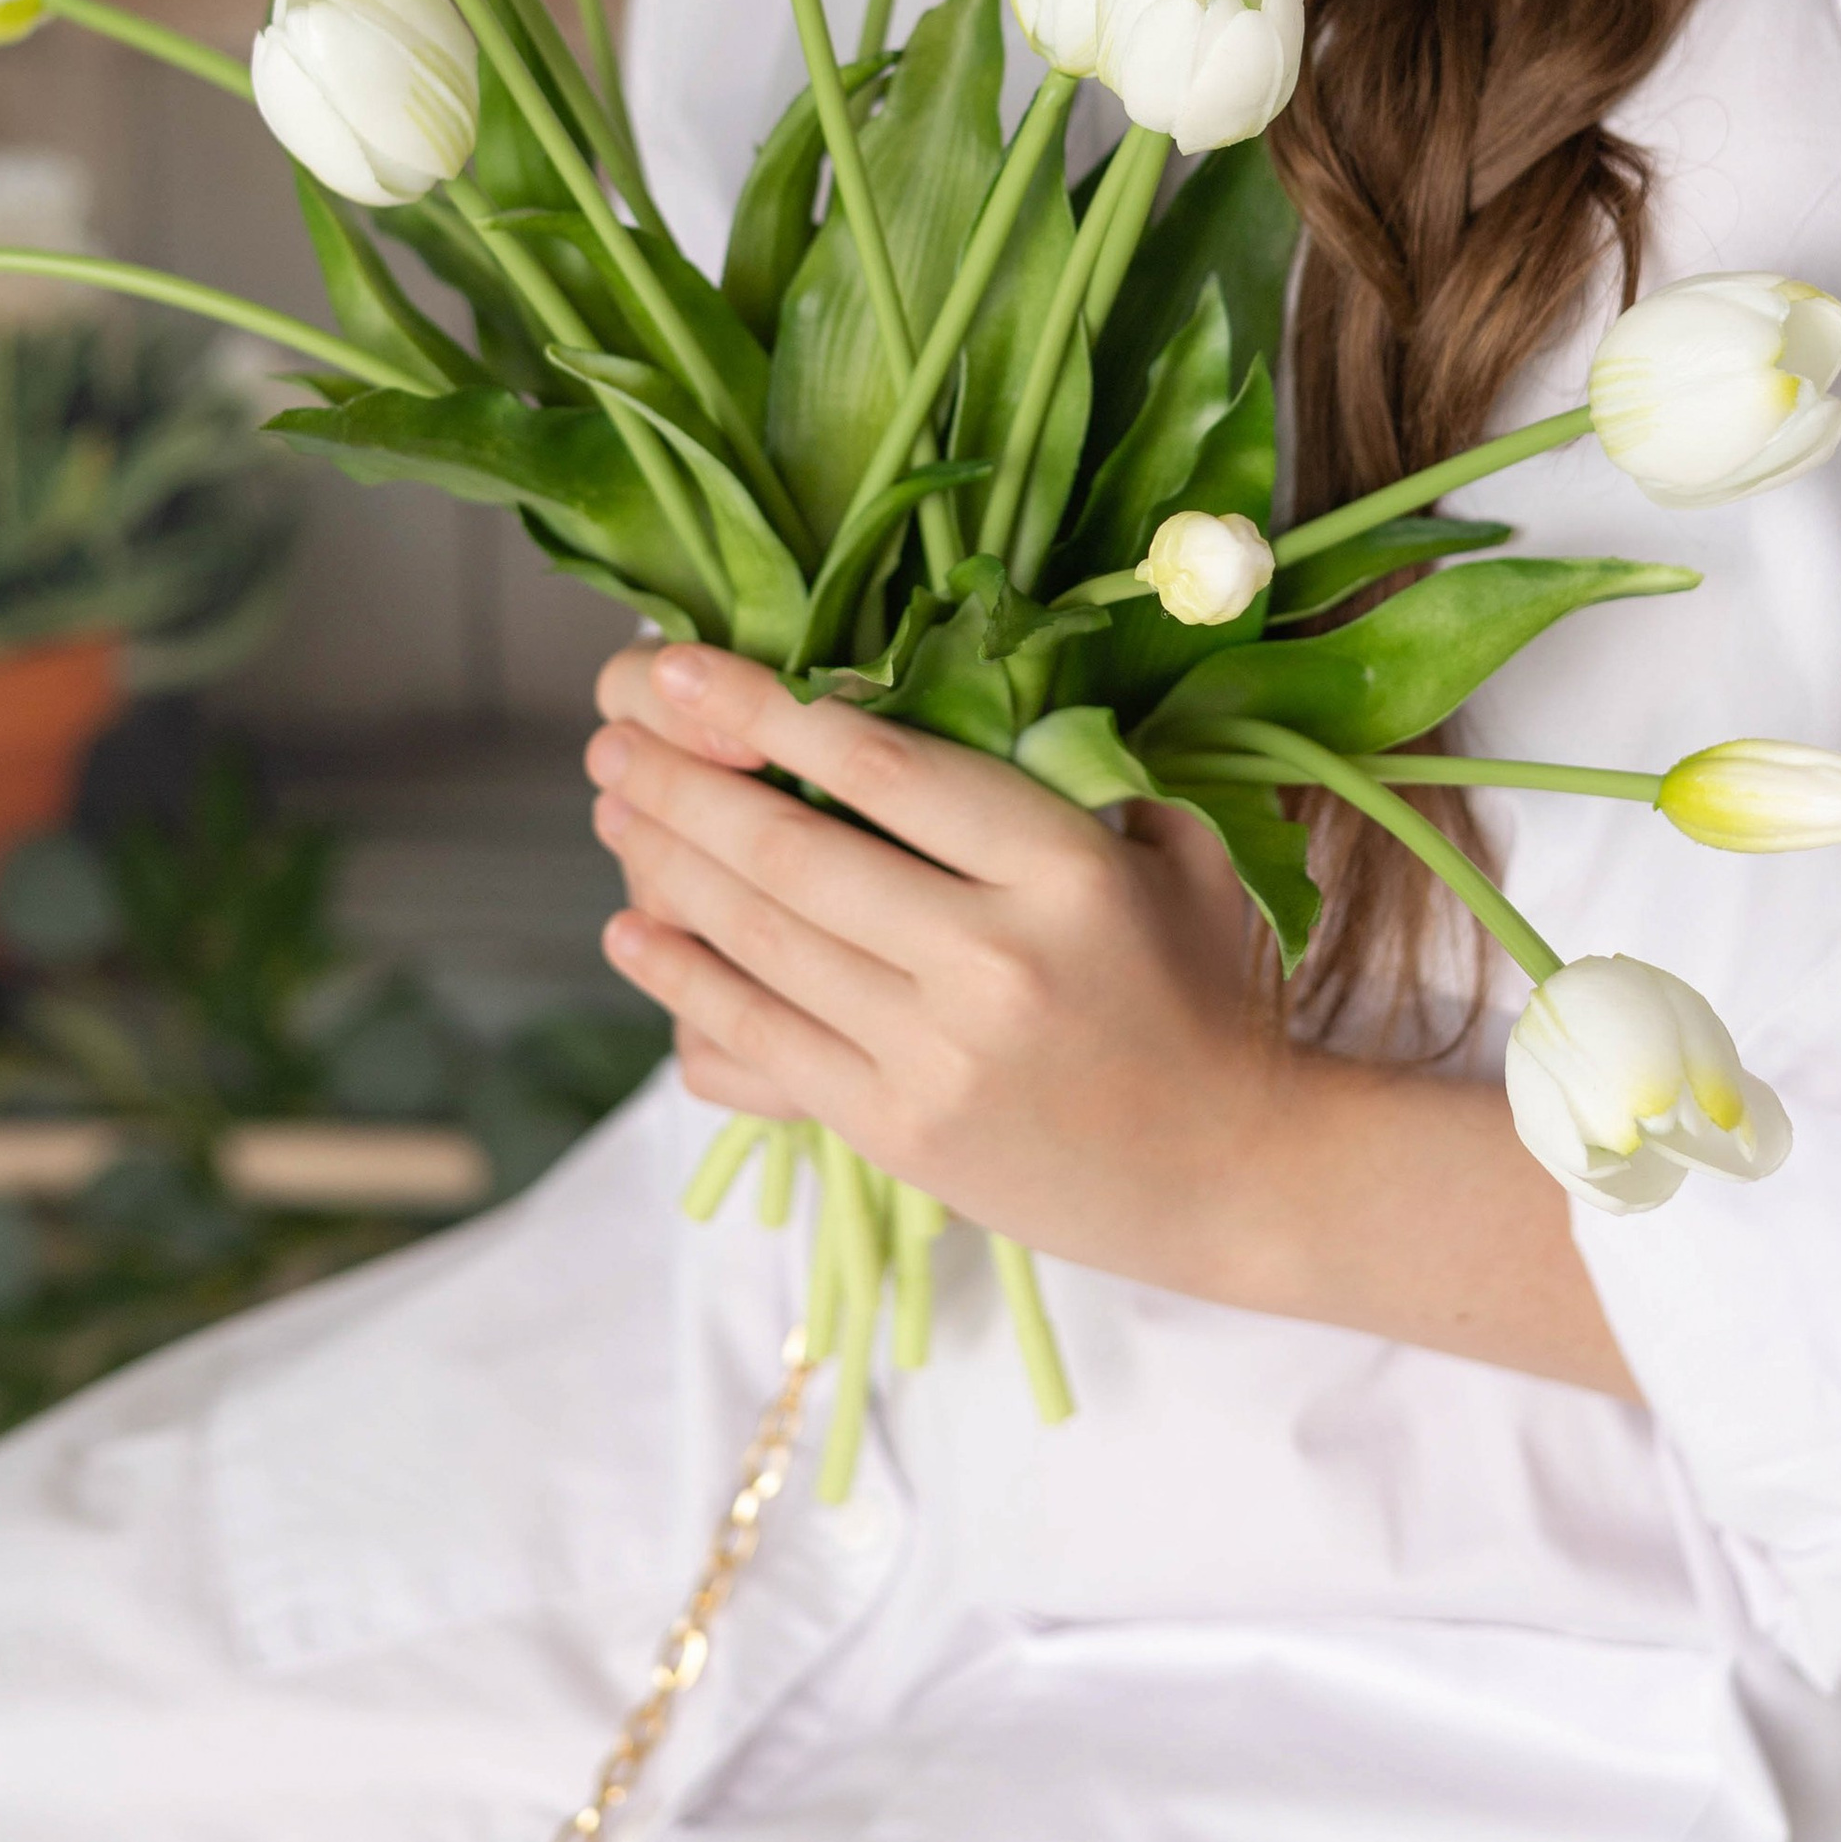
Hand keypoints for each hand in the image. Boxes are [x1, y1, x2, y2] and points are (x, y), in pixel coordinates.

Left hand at [585, 638, 1292, 1288]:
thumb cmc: (1203, 986)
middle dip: (686, 788)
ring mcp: (937, 1057)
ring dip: (671, 870)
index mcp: (1065, 870)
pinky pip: (766, 1045)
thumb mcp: (1173, 850)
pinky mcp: (898, 1132)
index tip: (680, 670)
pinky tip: (632, 933)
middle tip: (610, 738)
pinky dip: (686, 986)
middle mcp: (992, 961)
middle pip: (798, 857)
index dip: (769, 711)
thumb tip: (939, 690)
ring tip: (612, 809)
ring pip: (766, 946)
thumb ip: (1073, 771)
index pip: (888, 771)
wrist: (1230, 1171)